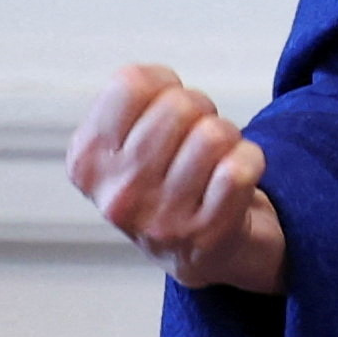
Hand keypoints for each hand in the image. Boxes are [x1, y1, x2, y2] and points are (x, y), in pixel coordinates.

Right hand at [67, 64, 287, 292]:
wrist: (202, 256)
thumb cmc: (164, 183)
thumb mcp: (120, 142)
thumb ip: (128, 99)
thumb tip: (157, 80)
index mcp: (87, 162)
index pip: (131, 83)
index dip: (162, 83)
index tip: (165, 107)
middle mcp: (119, 195)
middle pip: (179, 104)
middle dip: (200, 109)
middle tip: (196, 137)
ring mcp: (164, 220)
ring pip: (214, 134)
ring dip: (227, 137)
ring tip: (215, 160)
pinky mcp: (209, 234)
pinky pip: (241, 168)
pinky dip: (250, 160)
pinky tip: (235, 179)